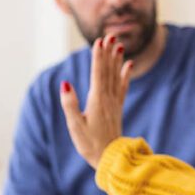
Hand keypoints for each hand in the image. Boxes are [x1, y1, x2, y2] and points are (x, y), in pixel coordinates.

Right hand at [60, 35, 133, 167]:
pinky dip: (126, 74)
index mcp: (96, 101)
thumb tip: (65, 84)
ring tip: (119, 44)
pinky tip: (129, 64)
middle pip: (108, 71)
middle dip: (108, 53)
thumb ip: (70, 104)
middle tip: (111, 35)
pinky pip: (123, 87)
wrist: (111, 159)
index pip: (98, 74)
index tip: (100, 41)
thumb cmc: (90, 144)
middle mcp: (108, 98)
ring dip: (117, 60)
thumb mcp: (75, 126)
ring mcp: (114, 103)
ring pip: (116, 76)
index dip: (98, 57)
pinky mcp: (117, 108)